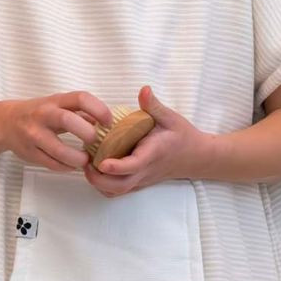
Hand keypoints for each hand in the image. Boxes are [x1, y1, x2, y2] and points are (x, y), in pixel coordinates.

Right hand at [1, 92, 113, 171]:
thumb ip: (81, 112)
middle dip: (87, 133)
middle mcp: (43, 115)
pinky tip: (72, 165)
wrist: (5, 122)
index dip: (99, 109)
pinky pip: (51, 164)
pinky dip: (66, 167)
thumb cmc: (39, 113)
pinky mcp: (29, 153)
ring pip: (58, 149)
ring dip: (77, 158)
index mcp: (55, 100)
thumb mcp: (59, 105)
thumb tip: (106, 123)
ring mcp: (34, 134)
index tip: (108, 122)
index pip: (81, 98)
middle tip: (94, 142)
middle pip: (68, 120)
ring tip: (85, 160)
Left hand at [83, 85, 208, 195]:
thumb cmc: (182, 135)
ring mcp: (141, 180)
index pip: (133, 165)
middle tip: (84, 160)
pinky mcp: (139, 183)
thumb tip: (144, 89)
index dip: (116, 167)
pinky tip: (97, 169)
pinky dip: (104, 185)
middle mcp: (145, 171)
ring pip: (116, 191)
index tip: (100, 162)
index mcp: (152, 154)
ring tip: (87, 164)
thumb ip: (154, 105)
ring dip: (98, 183)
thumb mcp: (170, 117)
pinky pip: (118, 191)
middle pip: (119, 186)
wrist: (195, 157)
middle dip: (98, 178)